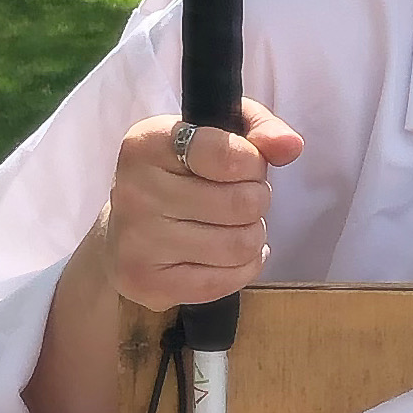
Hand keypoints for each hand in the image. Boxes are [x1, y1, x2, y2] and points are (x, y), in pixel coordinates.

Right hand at [102, 98, 303, 309]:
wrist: (121, 233)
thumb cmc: (178, 176)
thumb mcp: (213, 133)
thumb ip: (258, 129)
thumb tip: (290, 145)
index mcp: (147, 143)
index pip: (229, 154)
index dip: (253, 163)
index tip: (244, 165)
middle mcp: (136, 191)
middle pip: (242, 203)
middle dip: (256, 200)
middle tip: (240, 199)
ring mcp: (139, 242)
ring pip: (240, 245)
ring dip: (251, 236)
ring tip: (233, 227)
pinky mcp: (149, 283)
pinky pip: (227, 281)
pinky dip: (242, 268)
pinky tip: (227, 255)